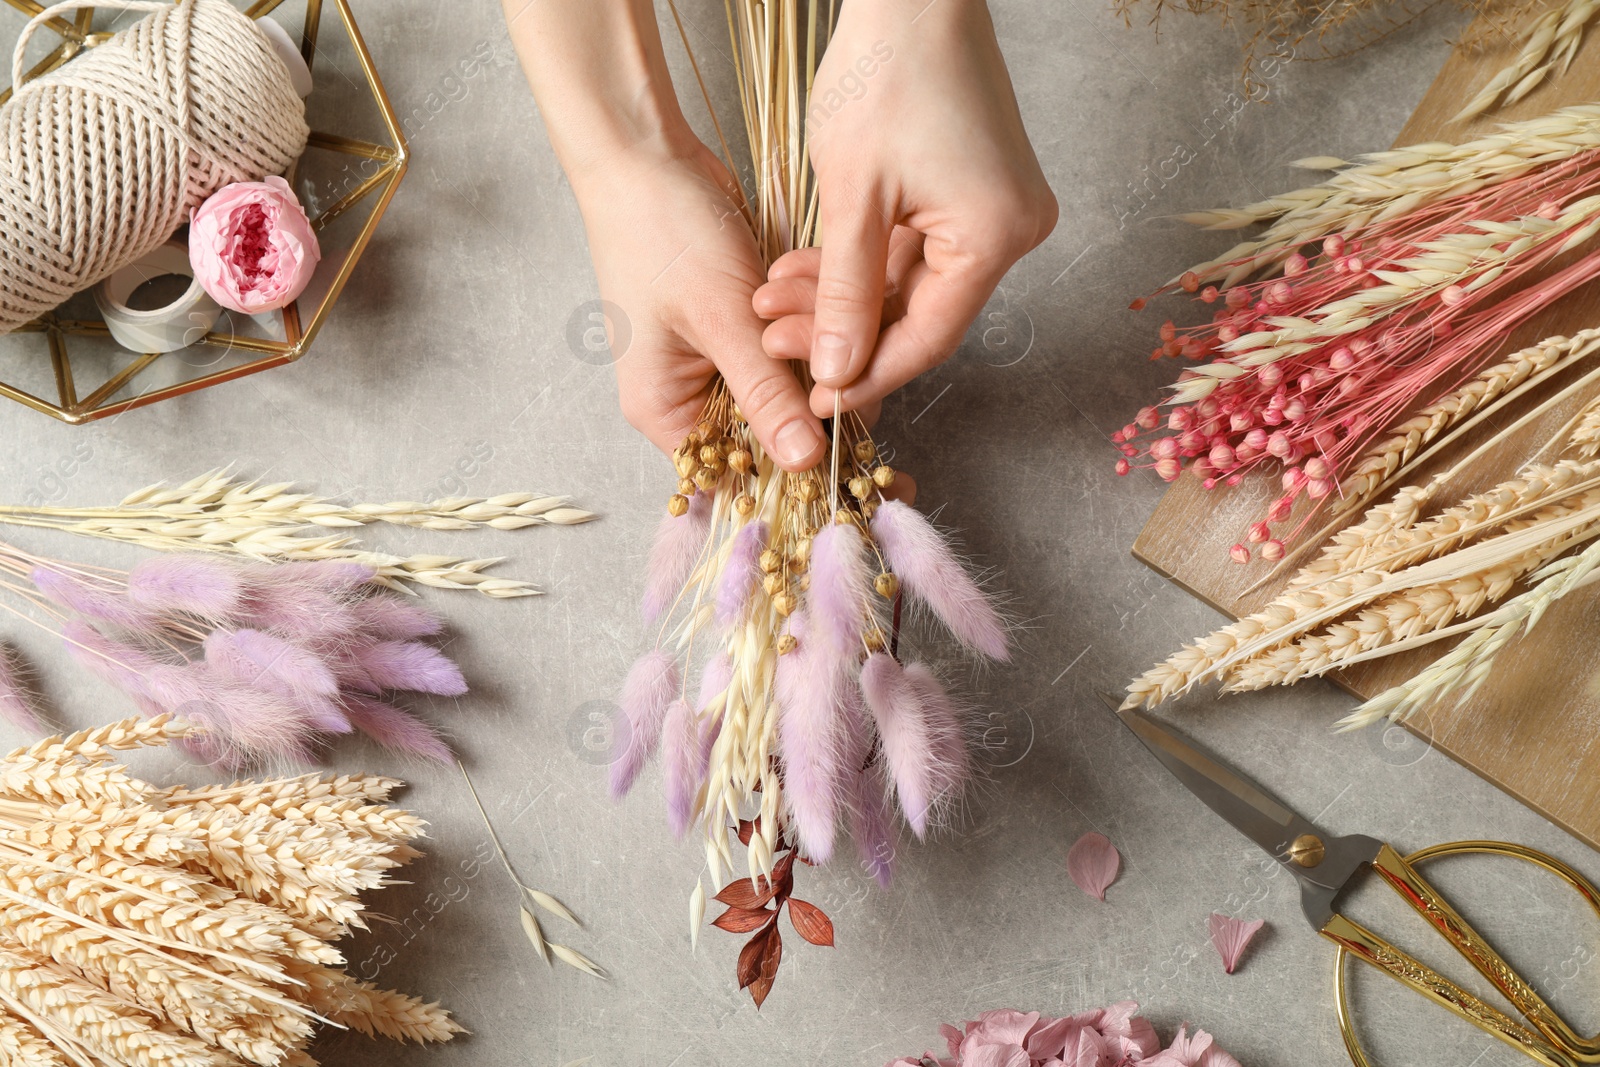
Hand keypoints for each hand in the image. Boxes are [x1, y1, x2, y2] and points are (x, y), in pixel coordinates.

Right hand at [501, 0, 825, 471]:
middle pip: (770, 433)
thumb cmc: (662, 231)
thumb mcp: (722, 320)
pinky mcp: (738, 325)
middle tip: (873, 384)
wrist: (644, 152)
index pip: (742, 472)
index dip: (802, 481)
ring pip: (788, 386)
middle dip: (821, 405)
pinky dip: (811, 328)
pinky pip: (787, 347)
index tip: (866, 478)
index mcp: (669, 414)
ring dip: (820, 358)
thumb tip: (806, 463)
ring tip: (848, 322)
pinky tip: (827, 298)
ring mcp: (715, 360)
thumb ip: (767, 394)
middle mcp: (690, 397)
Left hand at [752, 0, 1056, 416]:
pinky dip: (861, 263)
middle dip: (840, 329)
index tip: (815, 399)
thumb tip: (834, 371)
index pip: (928, 338)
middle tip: (774, 338)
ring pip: (908, 283)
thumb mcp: (852, 197)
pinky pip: (915, 250)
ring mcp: (996, 211)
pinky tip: (805, 272)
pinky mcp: (974, 193)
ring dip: (840, 295)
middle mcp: (1011, 231)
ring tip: (773, 299)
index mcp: (994, 236)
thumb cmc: (886, 74)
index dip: (866, 374)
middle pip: (918, 313)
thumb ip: (843, 293)